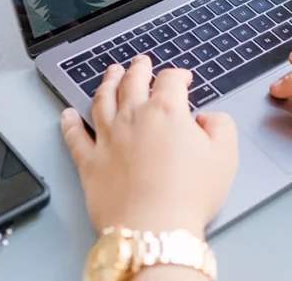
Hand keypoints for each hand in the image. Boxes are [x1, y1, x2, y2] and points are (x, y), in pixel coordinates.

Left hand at [61, 56, 238, 235]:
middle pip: (132, 81)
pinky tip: (67, 114)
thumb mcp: (225, 156)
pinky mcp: (90, 163)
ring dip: (106, 82)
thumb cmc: (189, 195)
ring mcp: (108, 138)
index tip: (183, 78)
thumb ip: (220, 126)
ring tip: (110, 73)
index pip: (170, 80)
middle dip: (138, 68)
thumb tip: (208, 118)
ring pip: (102, 100)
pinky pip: (75, 137)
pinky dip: (70, 123)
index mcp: (167, 111)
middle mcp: (133, 117)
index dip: (179, 75)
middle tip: (140, 62)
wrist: (154, 229)